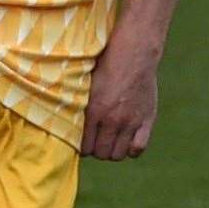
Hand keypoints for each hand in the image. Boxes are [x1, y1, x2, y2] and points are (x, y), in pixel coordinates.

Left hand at [81, 34, 159, 160]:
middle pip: (102, 153)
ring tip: (111, 141)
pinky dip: (132, 149)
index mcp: (94, 111)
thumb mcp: (85, 83)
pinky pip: (139, 148)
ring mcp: (131, 121)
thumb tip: (62, 119)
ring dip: (113, 150)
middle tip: (98, 141)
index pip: (84, 148)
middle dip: (97, 150)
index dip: (83, 148)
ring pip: (118, 154)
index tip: (84, 143)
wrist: (134, 53)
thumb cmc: (106, 64)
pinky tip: (128, 140)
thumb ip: (77, 104)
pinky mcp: (147, 119)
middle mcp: (112, 120)